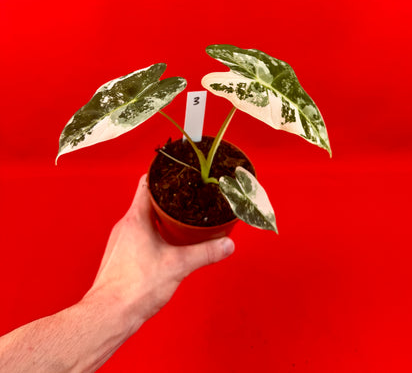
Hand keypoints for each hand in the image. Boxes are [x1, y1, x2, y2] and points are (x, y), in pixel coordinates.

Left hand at [85, 175, 234, 332]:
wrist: (108, 315)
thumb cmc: (134, 288)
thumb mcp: (178, 266)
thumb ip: (205, 253)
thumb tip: (226, 245)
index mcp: (136, 218)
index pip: (147, 183)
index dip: (164, 174)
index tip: (178, 171)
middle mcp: (125, 225)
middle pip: (147, 201)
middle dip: (168, 199)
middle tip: (188, 198)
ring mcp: (120, 241)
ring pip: (143, 219)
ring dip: (161, 218)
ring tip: (180, 221)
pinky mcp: (120, 256)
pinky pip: (138, 235)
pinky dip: (153, 234)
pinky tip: (166, 246)